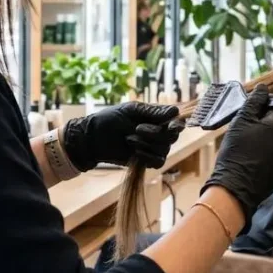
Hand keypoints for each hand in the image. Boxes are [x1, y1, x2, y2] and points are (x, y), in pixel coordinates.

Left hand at [63, 102, 183, 170]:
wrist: (95, 138)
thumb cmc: (111, 119)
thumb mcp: (131, 110)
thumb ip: (153, 111)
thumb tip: (175, 112)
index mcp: (158, 117)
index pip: (177, 122)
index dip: (177, 124)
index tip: (170, 126)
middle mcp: (160, 133)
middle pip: (172, 136)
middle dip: (154, 133)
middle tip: (136, 128)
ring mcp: (155, 148)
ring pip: (164, 149)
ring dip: (146, 144)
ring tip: (129, 139)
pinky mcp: (148, 161)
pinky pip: (158, 162)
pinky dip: (147, 156)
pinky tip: (134, 152)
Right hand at [200, 84, 272, 231]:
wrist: (235, 188)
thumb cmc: (235, 152)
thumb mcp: (241, 121)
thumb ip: (254, 101)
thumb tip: (264, 87)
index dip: (262, 105)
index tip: (249, 110)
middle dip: (264, 121)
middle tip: (245, 129)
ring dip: (267, 137)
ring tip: (249, 145)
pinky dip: (270, 152)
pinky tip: (255, 158)